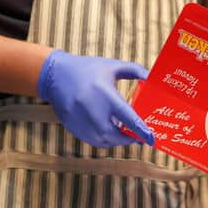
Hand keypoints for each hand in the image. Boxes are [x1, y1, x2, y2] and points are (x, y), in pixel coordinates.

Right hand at [37, 49, 154, 147]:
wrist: (56, 76)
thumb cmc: (87, 69)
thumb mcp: (112, 66)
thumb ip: (135, 71)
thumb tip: (152, 79)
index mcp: (106, 95)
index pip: (128, 118)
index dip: (141, 131)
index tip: (152, 138)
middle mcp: (94, 111)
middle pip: (117, 135)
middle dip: (130, 138)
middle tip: (140, 136)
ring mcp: (83, 122)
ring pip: (105, 141)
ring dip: (118, 140)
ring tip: (126, 134)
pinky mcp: (75, 128)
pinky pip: (94, 141)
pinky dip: (105, 140)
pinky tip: (110, 133)